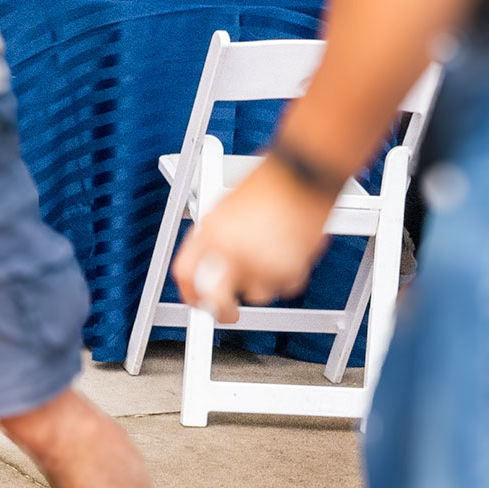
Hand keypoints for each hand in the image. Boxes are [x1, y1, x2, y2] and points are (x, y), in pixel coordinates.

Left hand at [171, 159, 333, 324]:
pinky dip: (286, 276)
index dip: (189, 293)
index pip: (185, 274)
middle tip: (227, 312)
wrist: (302, 175)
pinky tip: (287, 250)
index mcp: (210, 231)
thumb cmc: (267, 184)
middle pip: (217, 300)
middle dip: (222, 311)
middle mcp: (233, 251)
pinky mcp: (291, 270)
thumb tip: (206, 263)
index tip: (196, 301)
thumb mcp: (224, 207)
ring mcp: (262, 263)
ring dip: (260, 282)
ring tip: (268, 252)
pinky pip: (285, 288)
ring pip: (256, 294)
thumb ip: (213, 238)